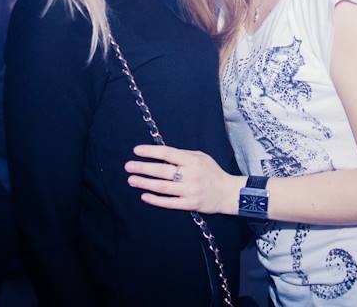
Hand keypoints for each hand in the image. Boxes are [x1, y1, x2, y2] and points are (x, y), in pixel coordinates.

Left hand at [124, 145, 243, 214]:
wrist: (228, 193)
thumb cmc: (212, 172)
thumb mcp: (201, 157)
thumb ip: (183, 155)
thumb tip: (161, 154)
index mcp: (193, 160)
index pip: (168, 153)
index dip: (151, 151)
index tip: (136, 150)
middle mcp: (191, 175)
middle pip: (162, 171)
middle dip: (143, 168)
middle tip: (128, 166)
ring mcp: (190, 191)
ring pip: (163, 187)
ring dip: (145, 183)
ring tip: (132, 180)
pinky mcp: (190, 205)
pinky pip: (169, 203)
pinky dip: (155, 199)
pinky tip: (144, 195)